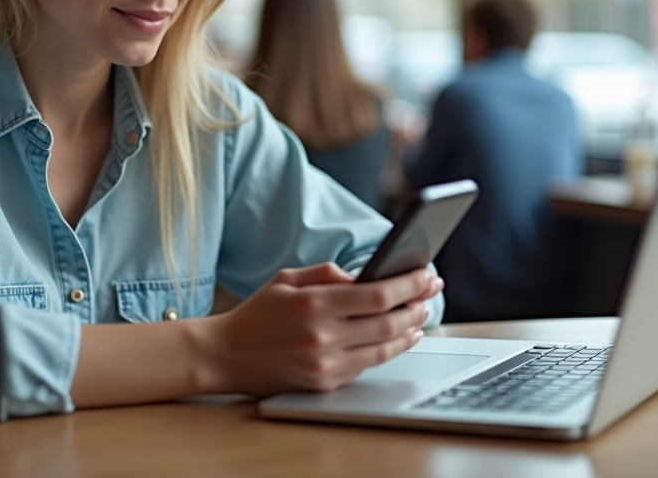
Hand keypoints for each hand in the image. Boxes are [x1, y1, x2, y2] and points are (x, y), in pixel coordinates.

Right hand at [197, 263, 443, 396]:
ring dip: (409, 332)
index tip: (427, 274)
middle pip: (388, 323)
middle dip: (417, 305)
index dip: (409, 284)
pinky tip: (397, 338)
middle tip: (432, 292)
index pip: (378, 294)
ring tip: (420, 316)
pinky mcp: (323, 384)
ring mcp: (324, 364)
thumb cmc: (256, 314)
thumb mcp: (286, 279)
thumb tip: (362, 276)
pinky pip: (365, 366)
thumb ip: (326, 273)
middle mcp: (322, 336)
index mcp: (314, 304)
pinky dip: (386, 350)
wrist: (225, 355)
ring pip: (384, 349)